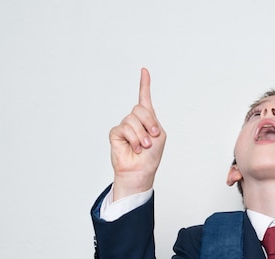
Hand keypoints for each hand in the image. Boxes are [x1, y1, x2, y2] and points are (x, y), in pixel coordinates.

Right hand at [109, 68, 166, 200]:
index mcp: (148, 119)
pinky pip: (124, 129)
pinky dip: (133, 139)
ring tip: (143, 146)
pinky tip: (134, 148)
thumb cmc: (151, 156)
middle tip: (152, 138)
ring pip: (132, 120)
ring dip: (141, 135)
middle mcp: (135, 120)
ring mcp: (125, 126)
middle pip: (140, 109)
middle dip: (149, 123)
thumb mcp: (159, 135)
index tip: (144, 71)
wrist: (141, 170)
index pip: (144, 98)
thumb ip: (151, 120)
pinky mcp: (116, 133)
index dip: (144, 84)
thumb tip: (135, 118)